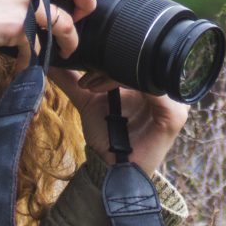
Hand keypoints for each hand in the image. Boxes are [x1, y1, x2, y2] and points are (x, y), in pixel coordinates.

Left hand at [48, 66, 190, 176]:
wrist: (112, 169)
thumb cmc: (106, 136)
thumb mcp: (88, 101)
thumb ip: (72, 80)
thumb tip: (50, 59)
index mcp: (150, 82)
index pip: (134, 56)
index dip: (106, 60)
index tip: (84, 76)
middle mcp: (165, 88)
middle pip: (141, 62)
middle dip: (108, 67)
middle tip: (86, 82)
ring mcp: (174, 102)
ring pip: (146, 73)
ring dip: (115, 76)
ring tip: (93, 89)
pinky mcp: (176, 116)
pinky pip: (157, 92)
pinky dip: (130, 88)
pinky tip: (111, 97)